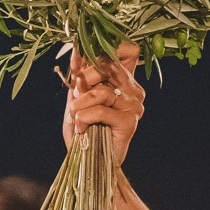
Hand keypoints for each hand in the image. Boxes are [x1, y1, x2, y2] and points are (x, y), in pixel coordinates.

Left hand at [63, 41, 144, 165]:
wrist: (88, 162)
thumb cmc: (83, 129)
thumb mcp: (76, 97)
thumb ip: (78, 73)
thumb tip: (77, 48)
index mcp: (124, 80)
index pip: (128, 49)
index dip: (108, 46)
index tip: (84, 60)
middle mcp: (133, 90)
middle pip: (109, 64)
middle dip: (84, 77)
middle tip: (75, 94)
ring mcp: (134, 106)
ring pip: (101, 91)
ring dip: (79, 104)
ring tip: (75, 116)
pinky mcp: (130, 122)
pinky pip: (100, 110)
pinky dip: (83, 118)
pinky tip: (81, 129)